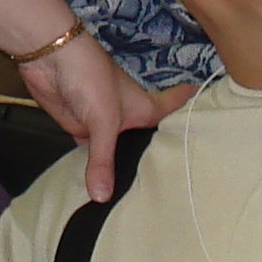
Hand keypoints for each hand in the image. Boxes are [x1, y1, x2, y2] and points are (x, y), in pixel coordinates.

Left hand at [22, 32, 192, 199]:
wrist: (50, 58)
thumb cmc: (90, 77)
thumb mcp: (104, 120)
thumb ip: (103, 160)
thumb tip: (103, 197)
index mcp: (146, 110)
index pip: (177, 114)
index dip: (193, 122)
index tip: (212, 142)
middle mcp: (130, 119)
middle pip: (146, 144)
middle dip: (155, 164)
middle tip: (172, 197)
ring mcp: (105, 126)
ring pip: (118, 154)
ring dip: (122, 171)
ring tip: (138, 204)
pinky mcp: (81, 130)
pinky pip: (91, 155)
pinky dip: (93, 169)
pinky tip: (100, 191)